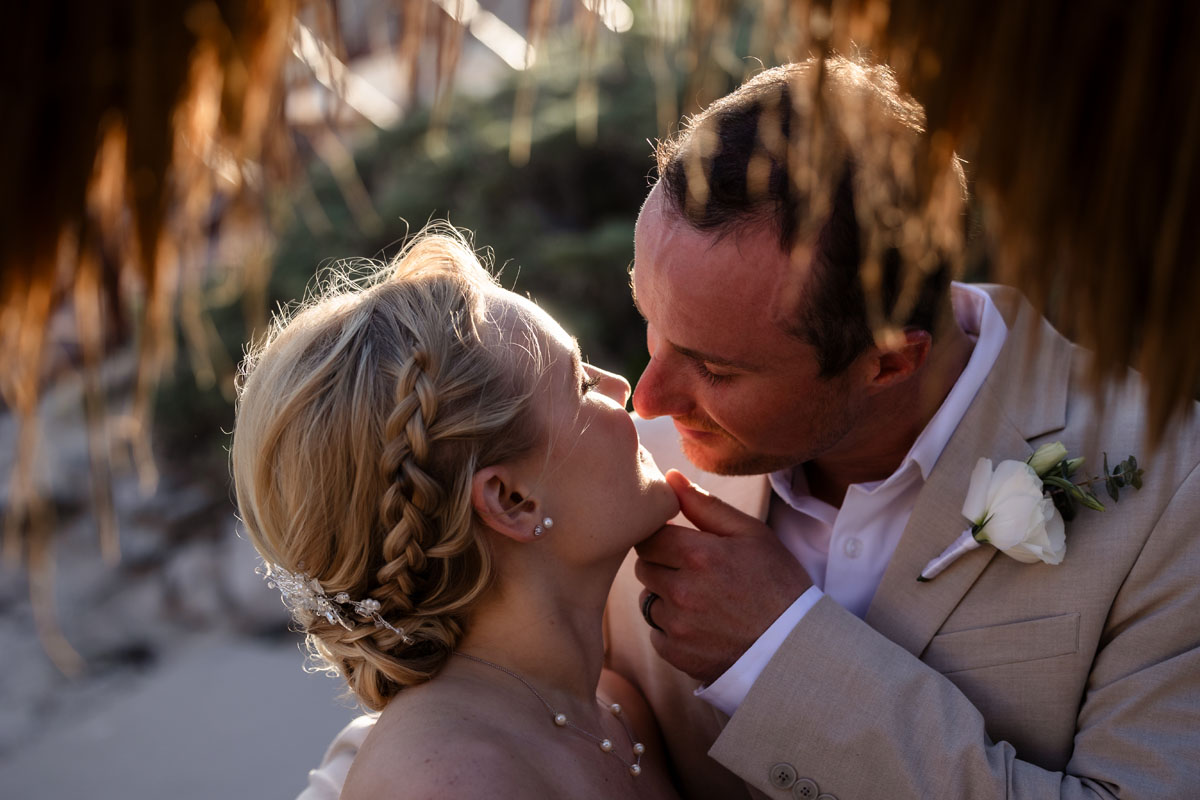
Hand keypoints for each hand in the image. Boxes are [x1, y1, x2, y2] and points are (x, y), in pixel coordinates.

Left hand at [634, 469, 811, 683]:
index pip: (648, 537)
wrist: (796, 646)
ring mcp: (678, 626)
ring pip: (648, 601)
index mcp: (698, 555)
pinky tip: (703, 627)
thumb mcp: (751, 535)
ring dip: (666, 598)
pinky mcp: (678, 655)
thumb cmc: (778, 584)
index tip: (680, 545)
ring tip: (702, 602)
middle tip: (695, 573)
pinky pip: (657, 634)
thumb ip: (705, 505)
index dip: (663, 539)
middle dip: (663, 566)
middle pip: (644, 568)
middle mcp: (682, 591)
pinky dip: (672, 630)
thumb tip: (669, 477)